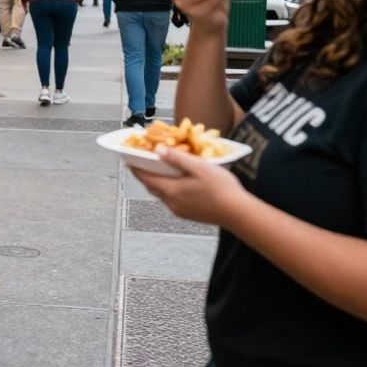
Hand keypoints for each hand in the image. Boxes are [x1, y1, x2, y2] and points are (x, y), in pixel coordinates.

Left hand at [130, 149, 251, 226]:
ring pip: (163, 195)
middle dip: (146, 175)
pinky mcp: (190, 215)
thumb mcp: (198, 167)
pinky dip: (170, 190)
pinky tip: (179, 184)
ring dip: (159, 183)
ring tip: (162, 171)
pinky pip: (173, 201)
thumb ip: (177, 159)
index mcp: (171, 191)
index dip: (136, 169)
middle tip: (144, 164)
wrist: (239, 213)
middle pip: (152, 187)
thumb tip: (158, 150)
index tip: (128, 161)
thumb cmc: (221, 188)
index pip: (146, 178)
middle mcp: (171, 203)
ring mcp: (180, 211)